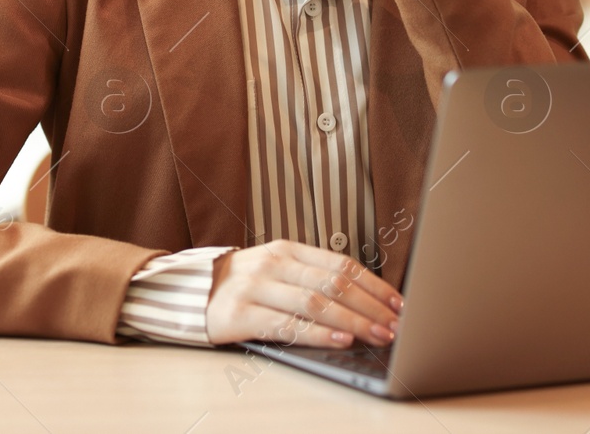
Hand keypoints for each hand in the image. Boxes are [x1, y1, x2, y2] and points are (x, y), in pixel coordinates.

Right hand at [204, 239, 402, 347]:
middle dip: (371, 307)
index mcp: (288, 250)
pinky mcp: (240, 315)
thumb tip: (365, 301)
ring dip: (353, 321)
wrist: (191, 291)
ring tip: (378, 335)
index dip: (374, 285)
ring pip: (314, 303)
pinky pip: (286, 326)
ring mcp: (255, 288)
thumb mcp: (279, 269)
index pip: (341, 265)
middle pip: (333, 284)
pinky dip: (318, 334)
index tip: (398, 304)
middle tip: (395, 325)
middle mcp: (273, 264)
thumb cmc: (245, 284)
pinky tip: (340, 340)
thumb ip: (314, 278)